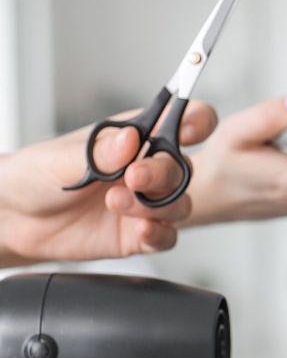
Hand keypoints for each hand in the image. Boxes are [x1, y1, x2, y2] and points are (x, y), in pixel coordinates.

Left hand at [0, 104, 216, 265]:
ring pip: (180, 203)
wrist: (13, 219)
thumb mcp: (62, 158)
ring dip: (156, 206)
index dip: (197, 121)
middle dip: (162, 172)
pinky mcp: (138, 234)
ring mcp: (145, 202)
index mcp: (136, 137)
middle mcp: (146, 168)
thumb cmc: (35, 177)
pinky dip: (159, 234)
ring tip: (116, 203)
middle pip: (183, 166)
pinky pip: (167, 237)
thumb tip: (130, 138)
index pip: (184, 120)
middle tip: (134, 177)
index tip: (188, 130)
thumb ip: (101, 152)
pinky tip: (140, 230)